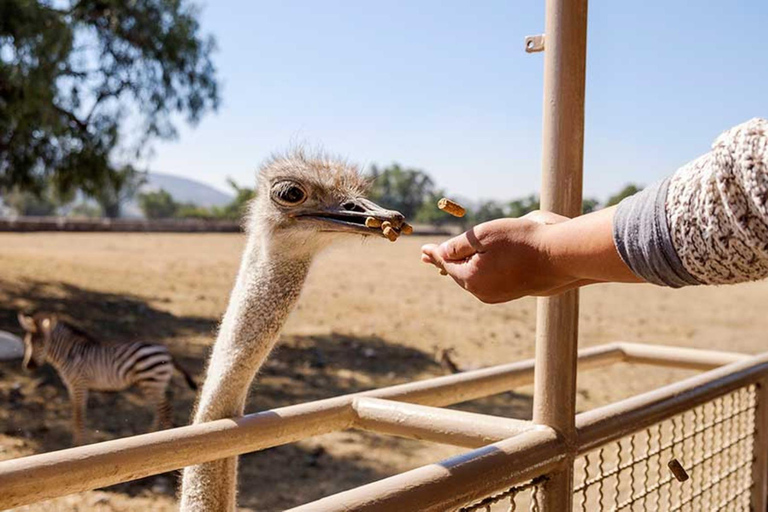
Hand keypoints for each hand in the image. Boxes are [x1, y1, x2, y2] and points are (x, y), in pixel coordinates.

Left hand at [421, 208, 637, 303]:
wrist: (558, 257)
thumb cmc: (523, 241)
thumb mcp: (484, 235)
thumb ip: (458, 245)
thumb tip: (441, 254)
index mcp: (470, 278)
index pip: (446, 263)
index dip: (433, 254)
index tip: (422, 250)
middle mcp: (481, 291)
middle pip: (457, 274)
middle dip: (444, 262)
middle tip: (427, 255)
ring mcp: (497, 295)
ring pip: (472, 279)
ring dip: (460, 267)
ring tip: (448, 261)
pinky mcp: (510, 293)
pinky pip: (486, 282)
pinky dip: (477, 272)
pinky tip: (474, 267)